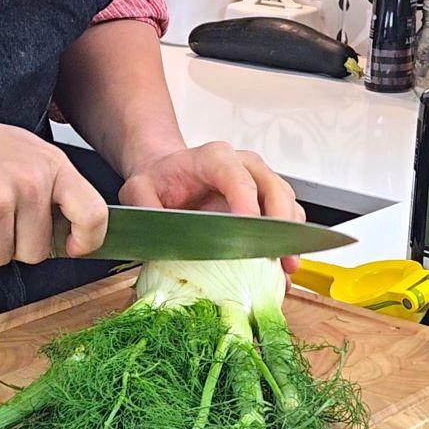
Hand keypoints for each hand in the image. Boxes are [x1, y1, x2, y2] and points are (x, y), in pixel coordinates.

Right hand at [0, 108, 106, 266]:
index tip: (73, 247)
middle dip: (13, 244)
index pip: (92, 215)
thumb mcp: (22, 151)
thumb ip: (51, 187)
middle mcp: (27, 183)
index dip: (86, 240)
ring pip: (0, 258)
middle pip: (37, 251)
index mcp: (50, 164)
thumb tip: (73, 231)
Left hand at [119, 142, 305, 272]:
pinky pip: (286, 220)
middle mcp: (244, 165)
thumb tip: (154, 229)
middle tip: (278, 255)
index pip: (238, 178)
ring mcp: (260, 182)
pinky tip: (282, 270)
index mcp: (214, 158)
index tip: (247, 232)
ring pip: (288, 204)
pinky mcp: (267, 201)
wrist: (167, 174)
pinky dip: (287, 245)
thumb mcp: (138, 189)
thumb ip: (143, 205)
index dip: (246, 204)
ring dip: (290, 238)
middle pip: (274, 189)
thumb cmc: (159, 180)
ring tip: (285, 269)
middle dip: (280, 224)